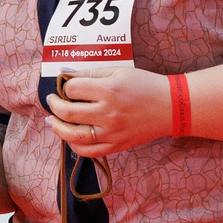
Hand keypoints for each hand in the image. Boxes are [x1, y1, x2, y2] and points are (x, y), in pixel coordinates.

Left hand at [43, 66, 169, 160]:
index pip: (73, 89)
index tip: (66, 86)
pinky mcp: (116, 145)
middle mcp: (108, 113)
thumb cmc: (145, 85)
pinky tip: (69, 136)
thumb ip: (91, 72)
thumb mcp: (119, 71)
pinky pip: (88, 151)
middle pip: (68, 113)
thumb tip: (66, 75)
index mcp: (109, 90)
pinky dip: (74, 145)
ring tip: (52, 121)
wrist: (170, 107)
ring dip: (57, 128)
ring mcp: (111, 132)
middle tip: (51, 101)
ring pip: (73, 136)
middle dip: (54, 106)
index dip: (65, 87)